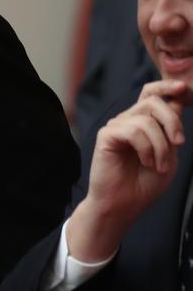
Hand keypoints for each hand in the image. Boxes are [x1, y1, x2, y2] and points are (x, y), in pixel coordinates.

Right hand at [69, 80, 188, 261]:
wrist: (124, 204)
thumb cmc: (145, 183)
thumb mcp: (169, 153)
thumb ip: (171, 129)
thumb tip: (175, 101)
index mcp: (143, 122)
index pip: (154, 94)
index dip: (168, 86)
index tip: (183, 88)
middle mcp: (128, 120)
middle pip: (154, 101)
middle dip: (172, 121)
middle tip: (179, 143)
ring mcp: (116, 127)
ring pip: (147, 119)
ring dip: (161, 145)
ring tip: (159, 165)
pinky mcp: (107, 135)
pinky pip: (134, 131)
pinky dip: (147, 149)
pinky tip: (145, 162)